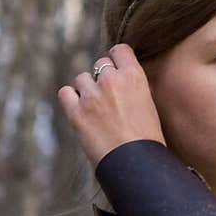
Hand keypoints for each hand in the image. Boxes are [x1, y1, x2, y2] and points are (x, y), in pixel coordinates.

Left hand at [57, 43, 166, 168]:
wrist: (136, 165)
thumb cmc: (149, 142)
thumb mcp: (149, 106)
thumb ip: (134, 87)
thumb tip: (124, 81)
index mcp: (134, 76)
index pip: (120, 50)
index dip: (117, 60)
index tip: (116, 71)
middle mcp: (112, 80)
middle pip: (100, 64)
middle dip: (102, 78)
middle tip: (108, 98)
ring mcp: (92, 96)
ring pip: (82, 79)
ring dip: (87, 90)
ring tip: (96, 110)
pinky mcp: (76, 112)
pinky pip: (65, 93)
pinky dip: (70, 100)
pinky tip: (79, 111)